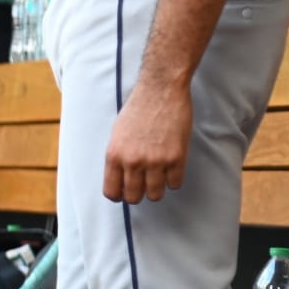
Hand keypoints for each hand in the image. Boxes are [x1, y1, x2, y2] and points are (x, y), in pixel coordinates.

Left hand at [103, 79, 192, 202]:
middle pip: (134, 197)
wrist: (160, 91)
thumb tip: (120, 178)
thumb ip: (118, 156)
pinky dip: (173, 180)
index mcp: (114, 155)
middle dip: (138, 194)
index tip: (124, 193)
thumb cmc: (137, 109)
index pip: (112, 191)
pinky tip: (171, 168)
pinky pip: (175, 184)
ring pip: (156, 195)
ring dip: (157, 189)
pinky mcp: (176, 158)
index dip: (118, 195)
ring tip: (158, 177)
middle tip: (143, 186)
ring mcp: (155, 161)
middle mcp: (133, 161)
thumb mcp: (117, 134)